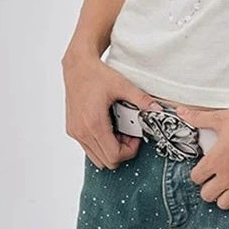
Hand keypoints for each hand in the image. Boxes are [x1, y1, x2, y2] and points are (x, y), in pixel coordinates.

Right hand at [62, 53, 164, 169]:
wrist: (78, 66)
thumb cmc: (96, 75)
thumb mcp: (122, 85)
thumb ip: (141, 99)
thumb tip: (156, 108)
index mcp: (94, 123)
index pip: (113, 156)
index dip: (129, 151)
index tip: (135, 138)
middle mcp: (82, 131)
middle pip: (106, 161)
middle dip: (121, 151)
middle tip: (129, 134)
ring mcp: (75, 132)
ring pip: (96, 158)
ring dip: (110, 149)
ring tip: (118, 131)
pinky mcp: (72, 129)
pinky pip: (88, 148)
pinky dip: (100, 144)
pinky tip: (107, 127)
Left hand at [175, 103, 228, 209]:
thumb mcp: (221, 118)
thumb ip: (200, 118)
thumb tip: (181, 112)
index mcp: (215, 161)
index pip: (196, 178)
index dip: (198, 173)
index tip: (203, 168)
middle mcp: (226, 177)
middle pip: (207, 195)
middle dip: (208, 186)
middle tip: (214, 177)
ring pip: (224, 203)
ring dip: (223, 194)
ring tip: (227, 183)